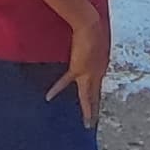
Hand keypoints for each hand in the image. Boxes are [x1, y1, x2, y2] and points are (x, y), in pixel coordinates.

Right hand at [49, 9, 109, 126]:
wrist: (91, 25)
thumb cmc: (94, 27)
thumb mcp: (96, 40)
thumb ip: (92, 46)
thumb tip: (87, 45)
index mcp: (102, 66)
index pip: (98, 85)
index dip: (96, 95)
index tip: (96, 104)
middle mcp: (98, 73)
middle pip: (96, 95)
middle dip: (95, 109)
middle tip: (93, 123)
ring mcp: (89, 73)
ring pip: (88, 97)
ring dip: (88, 111)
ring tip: (88, 124)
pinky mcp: (78, 70)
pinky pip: (65, 82)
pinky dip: (56, 89)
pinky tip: (48, 97)